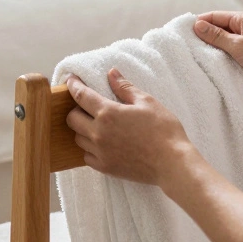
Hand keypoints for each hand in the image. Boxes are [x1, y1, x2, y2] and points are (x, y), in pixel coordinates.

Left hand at [64, 69, 200, 188]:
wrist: (172, 163)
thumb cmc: (163, 130)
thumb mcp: (147, 102)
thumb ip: (125, 87)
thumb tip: (112, 73)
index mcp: (108, 113)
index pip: (81, 96)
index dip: (73, 86)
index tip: (71, 80)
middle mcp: (98, 133)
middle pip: (72, 119)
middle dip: (76, 109)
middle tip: (87, 106)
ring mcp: (100, 152)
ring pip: (78, 138)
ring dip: (83, 129)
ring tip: (97, 125)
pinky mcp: (105, 168)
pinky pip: (86, 156)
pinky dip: (90, 148)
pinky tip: (102, 143)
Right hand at [193, 11, 242, 96]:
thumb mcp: (239, 46)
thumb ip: (217, 36)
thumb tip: (197, 25)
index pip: (215, 16)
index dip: (199, 23)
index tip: (183, 32)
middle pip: (220, 29)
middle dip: (206, 37)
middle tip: (187, 47)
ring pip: (227, 43)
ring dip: (216, 50)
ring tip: (198, 58)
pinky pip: (234, 55)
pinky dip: (225, 59)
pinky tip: (216, 66)